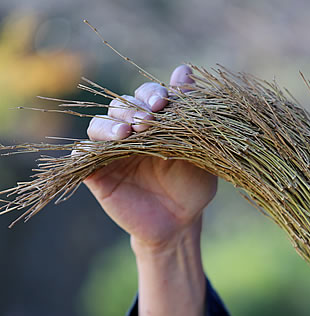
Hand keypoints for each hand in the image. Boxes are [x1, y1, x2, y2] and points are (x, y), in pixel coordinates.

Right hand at [84, 65, 216, 248]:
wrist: (181, 224)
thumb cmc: (193, 186)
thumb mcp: (199, 149)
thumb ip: (191, 113)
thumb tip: (185, 70)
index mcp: (156, 122)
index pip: (147, 95)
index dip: (153, 93)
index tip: (165, 101)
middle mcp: (131, 131)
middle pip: (121, 105)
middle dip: (132, 107)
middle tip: (148, 118)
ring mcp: (112, 151)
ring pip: (99, 126)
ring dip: (110, 124)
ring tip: (126, 132)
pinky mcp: (98, 173)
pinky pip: (83, 156)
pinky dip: (86, 150)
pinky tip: (97, 151)